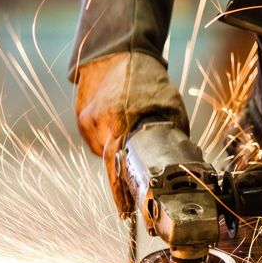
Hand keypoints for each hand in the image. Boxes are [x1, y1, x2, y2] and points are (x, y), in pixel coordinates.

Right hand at [75, 51, 188, 217]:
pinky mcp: (81, 117)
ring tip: (129, 130)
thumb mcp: (170, 104)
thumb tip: (180, 161)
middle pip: (111, 164)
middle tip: (136, 170)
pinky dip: (108, 137)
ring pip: (104, 152)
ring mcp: (86, 121)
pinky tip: (118, 123)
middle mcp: (98, 124)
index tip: (126, 212)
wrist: (117, 51)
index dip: (120, 195)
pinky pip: (96, 139)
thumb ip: (172, 133)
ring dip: (117, 150)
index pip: (116, 170)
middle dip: (124, 169)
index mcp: (120, 122)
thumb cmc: (146, 77)